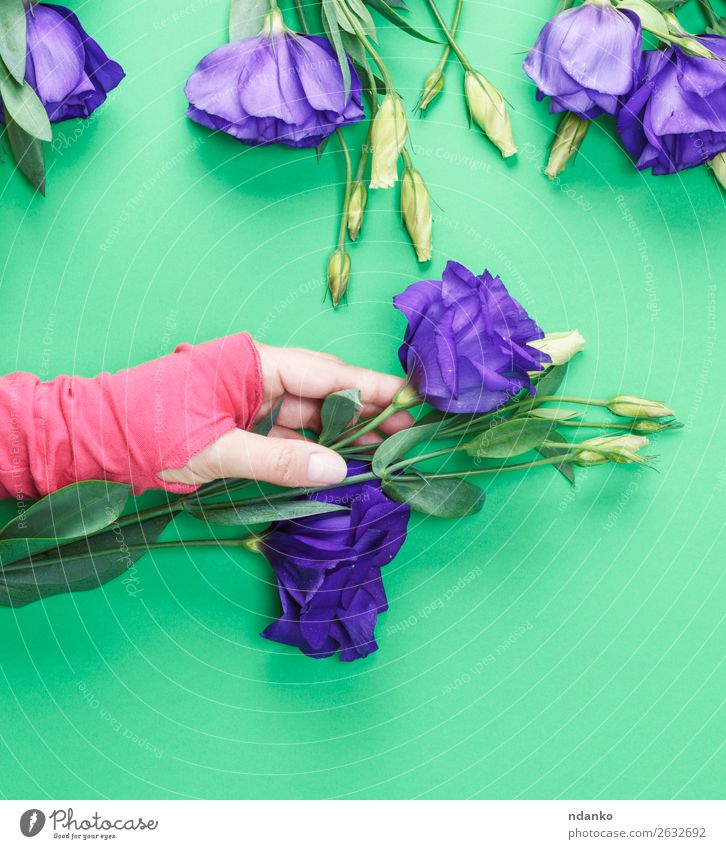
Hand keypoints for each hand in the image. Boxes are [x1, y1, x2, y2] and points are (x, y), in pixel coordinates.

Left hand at [158, 342, 412, 488]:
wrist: (95, 438)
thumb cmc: (149, 431)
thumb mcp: (217, 450)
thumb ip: (280, 460)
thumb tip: (336, 470)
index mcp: (256, 364)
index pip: (328, 373)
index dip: (373, 387)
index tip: (411, 399)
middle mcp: (259, 375)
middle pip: (325, 391)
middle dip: (366, 412)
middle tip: (406, 434)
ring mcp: (250, 399)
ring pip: (309, 413)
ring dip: (341, 433)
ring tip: (382, 453)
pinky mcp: (241, 421)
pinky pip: (287, 432)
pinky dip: (311, 448)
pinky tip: (336, 464)